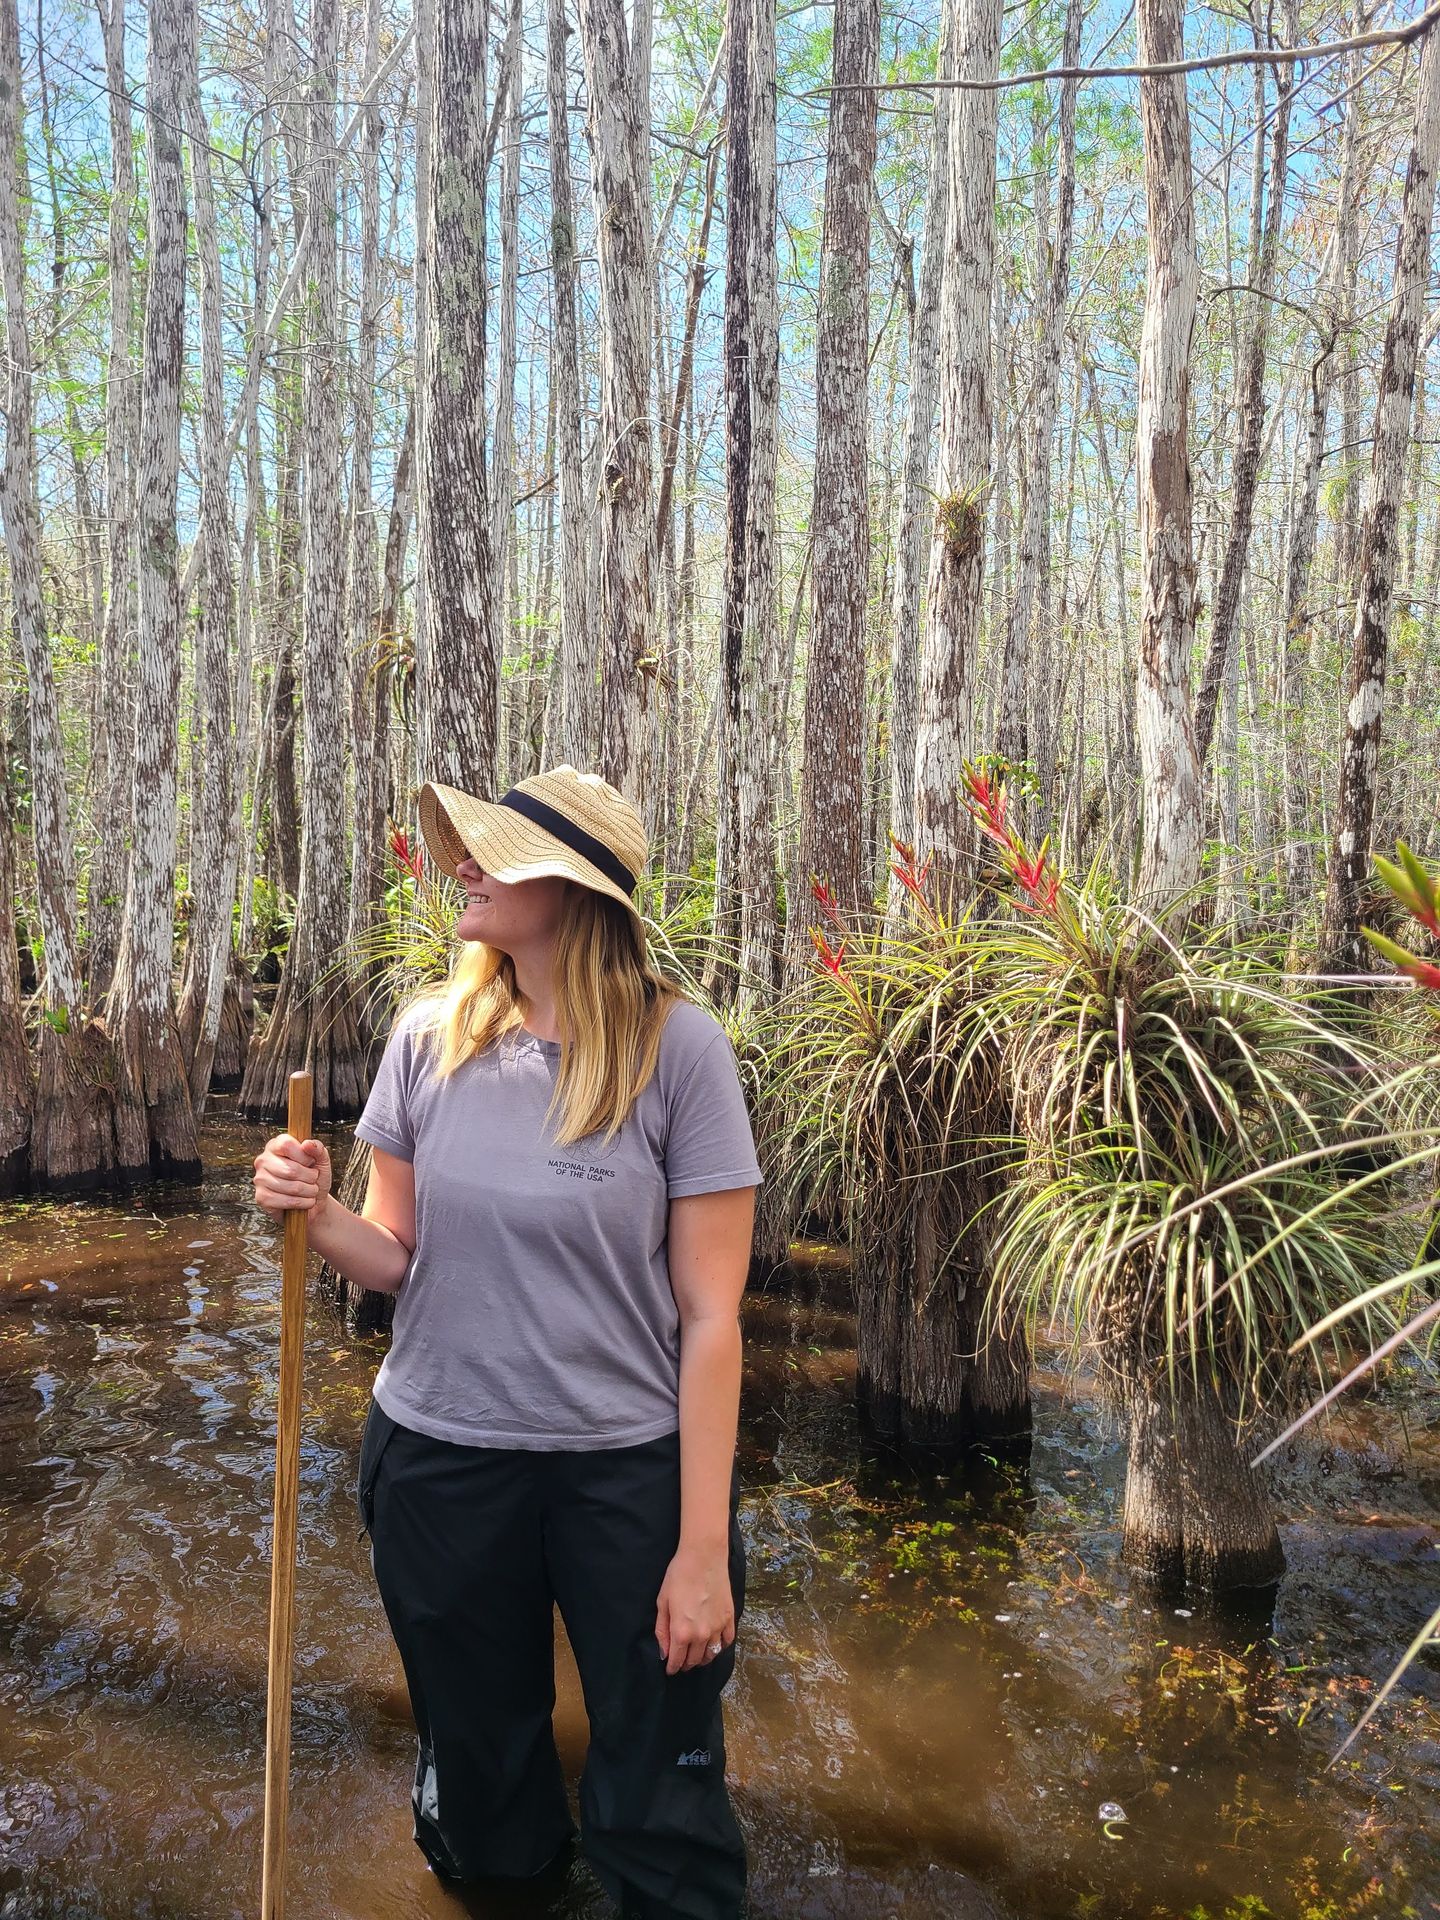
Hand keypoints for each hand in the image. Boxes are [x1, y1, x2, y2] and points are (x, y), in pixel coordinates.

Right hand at [253, 1133, 331, 1224]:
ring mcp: (260, 1179)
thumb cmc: (316, 1177)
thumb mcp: (321, 1159)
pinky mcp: (261, 1198)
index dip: (304, 1156)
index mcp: (275, 1145)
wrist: (314, 1201)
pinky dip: (302, 1203)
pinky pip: (286, 1201)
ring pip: (291, 1188)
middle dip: (310, 1178)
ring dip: (309, 1191)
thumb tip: (307, 1144)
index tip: (311, 1162)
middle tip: (314, 1179)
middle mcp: (263, 1160)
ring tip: (311, 1190)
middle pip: (290, 1170)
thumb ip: (318, 1148)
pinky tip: (305, 1201)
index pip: (286, 1145)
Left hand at [654, 1544, 734, 1675]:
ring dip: (702, 1658)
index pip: (677, 1660)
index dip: (672, 1668)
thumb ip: (662, 1631)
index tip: (670, 1669)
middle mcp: (701, 1635)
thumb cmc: (679, 1576)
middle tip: (681, 1661)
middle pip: (694, 1660)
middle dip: (686, 1664)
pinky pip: (727, 1641)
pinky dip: (720, 1646)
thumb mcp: (662, 1603)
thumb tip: (664, 1653)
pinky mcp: (729, 1619)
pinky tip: (714, 1643)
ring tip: (696, 1655)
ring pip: (711, 1654)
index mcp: (681, 1632)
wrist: (703, 1557)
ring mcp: (718, 1628)